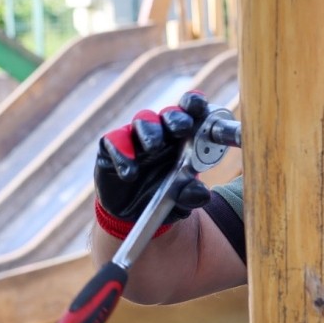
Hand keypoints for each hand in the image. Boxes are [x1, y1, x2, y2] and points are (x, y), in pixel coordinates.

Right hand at [94, 91, 212, 238]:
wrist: (132, 213)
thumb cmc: (163, 196)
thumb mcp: (180, 200)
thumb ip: (190, 195)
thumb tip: (201, 194)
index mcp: (186, 137)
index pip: (195, 114)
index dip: (200, 109)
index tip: (210, 120)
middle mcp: (163, 131)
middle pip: (171, 113)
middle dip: (178, 118)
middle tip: (183, 128)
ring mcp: (137, 135)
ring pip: (144, 120)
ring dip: (150, 131)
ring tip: (153, 147)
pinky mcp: (113, 145)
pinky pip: (115, 140)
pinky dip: (122, 153)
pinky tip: (130, 172)